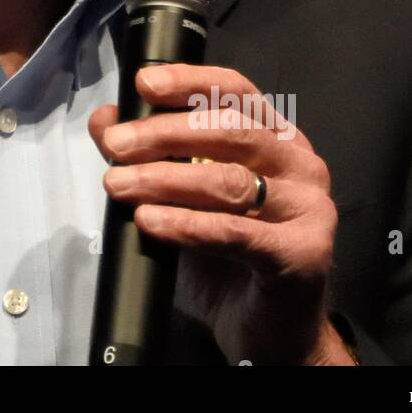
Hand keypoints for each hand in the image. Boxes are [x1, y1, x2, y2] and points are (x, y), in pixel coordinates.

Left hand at [89, 63, 354, 364]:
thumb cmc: (226, 258)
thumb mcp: (178, 199)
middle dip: (164, 134)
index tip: (143, 84)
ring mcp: (308, 207)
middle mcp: (299, 163)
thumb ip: (145, 155)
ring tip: (119, 185)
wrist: (267, 331)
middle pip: (230, 130)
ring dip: (165, 179)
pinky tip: (152, 222)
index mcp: (275, 137)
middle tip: (115, 146)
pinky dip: (188, 225)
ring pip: (231, 180)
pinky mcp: (305, 253)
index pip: (235, 92)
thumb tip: (103, 119)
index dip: (190, 82)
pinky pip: (237, 232)